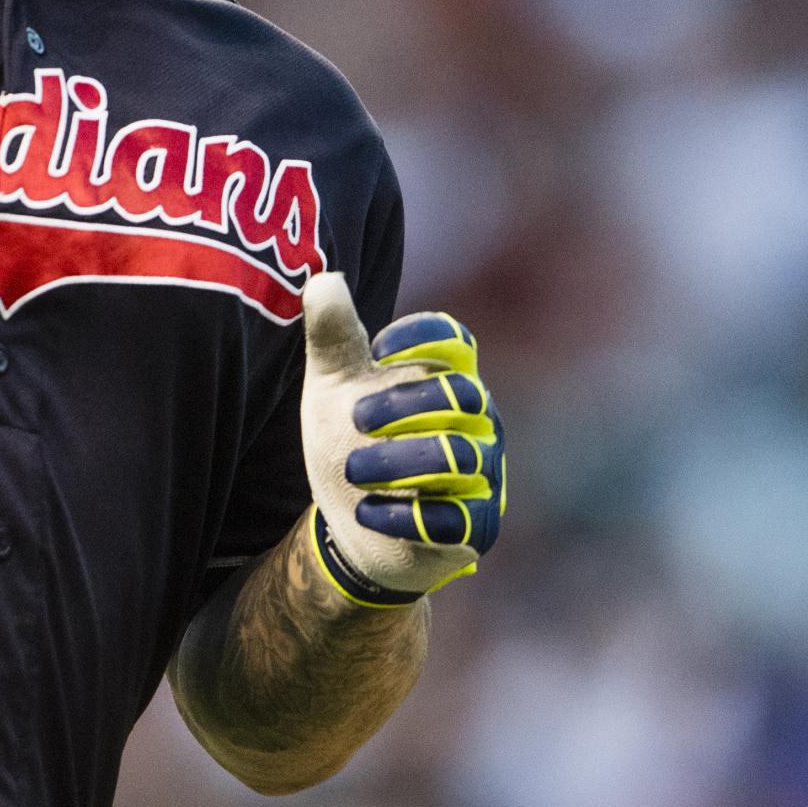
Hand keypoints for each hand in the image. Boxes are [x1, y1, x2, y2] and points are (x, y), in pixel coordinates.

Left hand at [299, 272, 505, 606]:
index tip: (379, 352)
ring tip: (354, 471)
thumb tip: (324, 280)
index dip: (424, 338)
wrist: (353, 523)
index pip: (456, 342)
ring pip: (460, 457)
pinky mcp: (477, 526)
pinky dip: (405, 515)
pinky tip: (366, 513)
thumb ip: (332, 338)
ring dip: (399, 463)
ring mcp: (483, 472)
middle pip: (461, 395)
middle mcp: (477, 420)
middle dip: (403, 404)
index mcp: (444, 378)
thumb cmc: (351, 441)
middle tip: (355, 418)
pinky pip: (455, 519)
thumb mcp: (332, 389)